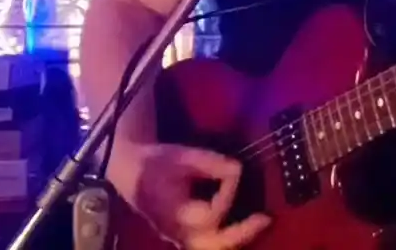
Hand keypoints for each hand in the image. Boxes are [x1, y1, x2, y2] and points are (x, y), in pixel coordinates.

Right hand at [112, 143, 269, 249]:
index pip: (210, 215)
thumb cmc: (156, 162)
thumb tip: (238, 170)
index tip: (235, 171)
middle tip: (265, 218)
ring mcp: (179, 238)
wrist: (131, 173)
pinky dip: (228, 239)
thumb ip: (211, 162)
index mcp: (173, 213)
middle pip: (212, 247)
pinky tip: (248, 224)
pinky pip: (208, 245)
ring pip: (210, 249)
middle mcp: (177, 232)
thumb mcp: (182, 155)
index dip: (228, 193)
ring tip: (260, 223)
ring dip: (236, 240)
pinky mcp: (184, 237)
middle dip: (240, 235)